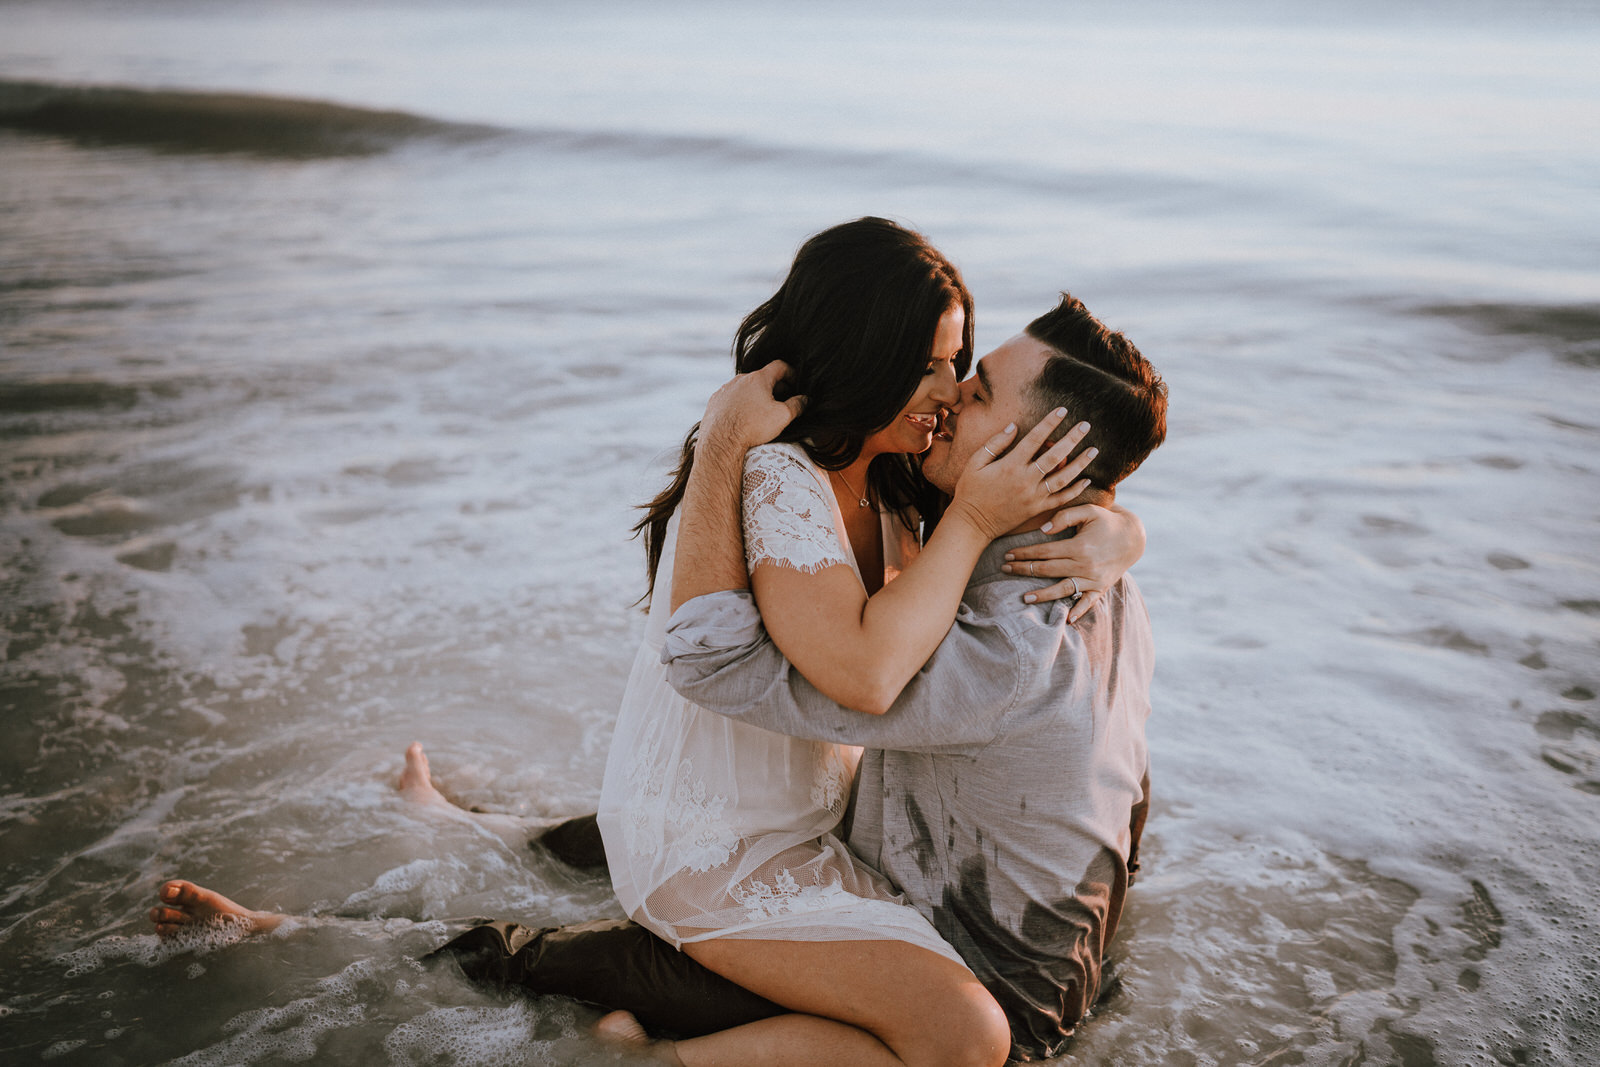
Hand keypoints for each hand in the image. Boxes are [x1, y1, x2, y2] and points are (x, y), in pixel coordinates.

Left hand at [698, 361, 806, 452]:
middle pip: (762, 377)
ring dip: (756, 395)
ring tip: (762, 411)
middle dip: (775, 386)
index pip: (779, 366)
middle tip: (783, 399)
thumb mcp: (782, 416)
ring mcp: (725, 390)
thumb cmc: (752, 427)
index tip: (795, 382)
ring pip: (745, 388)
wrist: (721, 442)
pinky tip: (743, 417)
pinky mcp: (715, 401)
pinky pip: (731, 398)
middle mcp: (740, 379)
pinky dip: (740, 403)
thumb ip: (797, 405)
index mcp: (758, 378)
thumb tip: (805, 399)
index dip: (791, 372)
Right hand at [944, 409, 1097, 541]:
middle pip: (1054, 456)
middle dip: (1072, 439)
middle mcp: (1025, 480)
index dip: (1050, 422)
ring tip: (1094, 450)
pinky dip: (1075, 490)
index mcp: (1011, 465)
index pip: (1035, 439)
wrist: (972, 523)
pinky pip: (1060, 499)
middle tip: (1086, 425)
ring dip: (1080, 463)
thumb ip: (995, 443)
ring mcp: (1033, 496)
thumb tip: (1013, 426)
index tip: (1063, 410)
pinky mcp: (1037, 509)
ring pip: (1063, 478)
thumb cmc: (970, 490)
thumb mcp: (975, 463)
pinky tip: (1086, 480)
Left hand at [1001, 504, 1145, 621]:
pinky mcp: (1101, 587)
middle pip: (1048, 570)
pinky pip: (1088, 602)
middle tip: (1004, 570)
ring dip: (1043, 595)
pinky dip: (1079, 611)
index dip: (1024, 553)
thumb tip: (1043, 530)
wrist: (1133, 536)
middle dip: (1025, 570)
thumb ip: (1065, 516)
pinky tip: (1066, 620)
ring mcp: (1093, 579)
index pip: (1044, 552)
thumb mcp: (1089, 511)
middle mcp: (1085, 565)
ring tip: (1024, 598)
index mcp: (1079, 546)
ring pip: (1063, 589)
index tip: (1008, 555)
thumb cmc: (1106, 521)